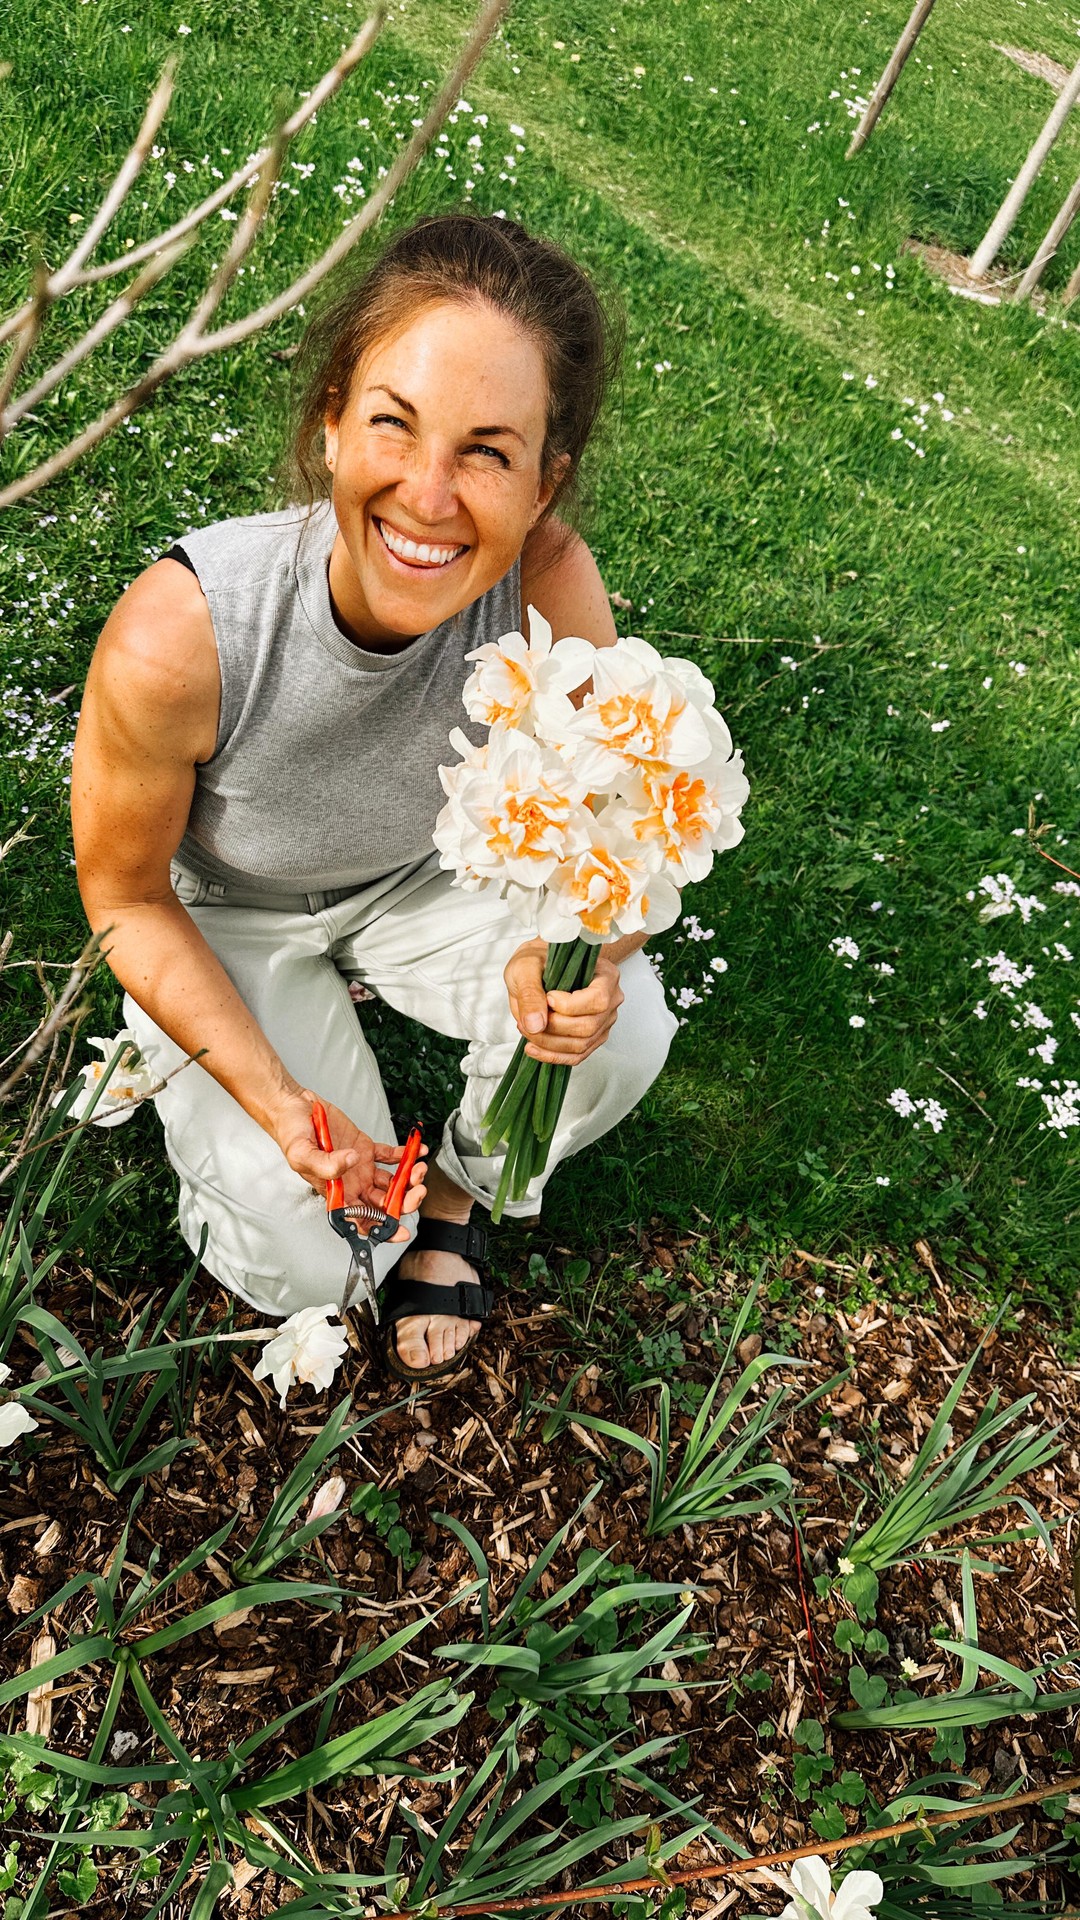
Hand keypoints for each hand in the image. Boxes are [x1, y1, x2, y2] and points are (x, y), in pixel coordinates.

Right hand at [275, 1090, 426, 1241]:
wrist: (295, 1108)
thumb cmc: (291, 1134)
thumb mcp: (301, 1153)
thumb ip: (326, 1164)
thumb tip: (351, 1162)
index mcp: (336, 1193)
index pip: (360, 1219)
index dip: (381, 1229)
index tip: (399, 1230)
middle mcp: (351, 1184)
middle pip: (383, 1204)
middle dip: (404, 1202)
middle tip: (418, 1191)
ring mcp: (361, 1167)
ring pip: (392, 1183)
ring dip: (409, 1179)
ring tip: (419, 1168)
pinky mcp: (366, 1148)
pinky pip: (391, 1156)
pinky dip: (406, 1155)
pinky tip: (418, 1151)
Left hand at [504, 937, 623, 1066]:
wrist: (540, 967)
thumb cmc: (538, 960)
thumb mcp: (526, 967)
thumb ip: (530, 993)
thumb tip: (536, 1024)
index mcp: (606, 975)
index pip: (597, 1000)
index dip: (568, 1006)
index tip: (547, 998)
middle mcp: (611, 1000)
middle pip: (587, 1027)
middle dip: (553, 1028)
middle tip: (527, 1019)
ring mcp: (603, 1022)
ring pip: (581, 1045)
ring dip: (548, 1043)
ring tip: (526, 1030)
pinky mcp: (592, 1038)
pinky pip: (577, 1056)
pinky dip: (553, 1056)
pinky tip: (534, 1048)